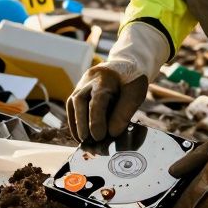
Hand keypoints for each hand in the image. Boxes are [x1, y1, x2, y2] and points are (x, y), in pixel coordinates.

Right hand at [66, 22, 168, 142]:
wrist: (124, 65)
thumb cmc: (131, 81)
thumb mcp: (135, 94)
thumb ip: (124, 112)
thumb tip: (111, 133)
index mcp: (106, 78)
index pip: (98, 99)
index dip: (97, 119)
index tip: (99, 137)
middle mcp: (89, 79)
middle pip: (80, 100)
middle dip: (82, 123)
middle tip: (88, 141)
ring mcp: (81, 84)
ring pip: (73, 103)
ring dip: (76, 124)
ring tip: (83, 141)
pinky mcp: (78, 90)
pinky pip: (72, 106)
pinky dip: (74, 121)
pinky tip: (79, 135)